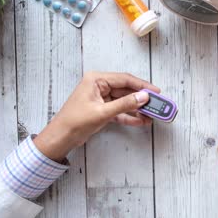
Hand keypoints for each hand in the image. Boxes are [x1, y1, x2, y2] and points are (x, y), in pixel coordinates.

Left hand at [33, 71, 159, 161]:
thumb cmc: (74, 122)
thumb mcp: (102, 112)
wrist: (61, 138)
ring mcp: (101, 98)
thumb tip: (143, 97)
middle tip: (157, 104)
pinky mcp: (102, 110)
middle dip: (141, 98)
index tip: (156, 91)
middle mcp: (99, 86)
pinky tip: (141, 120)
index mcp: (96, 80)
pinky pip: (120, 111)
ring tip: (152, 114)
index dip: (142, 85)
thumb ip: (124, 104)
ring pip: (124, 101)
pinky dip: (129, 116)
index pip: (124, 79)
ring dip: (137, 108)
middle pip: (126, 90)